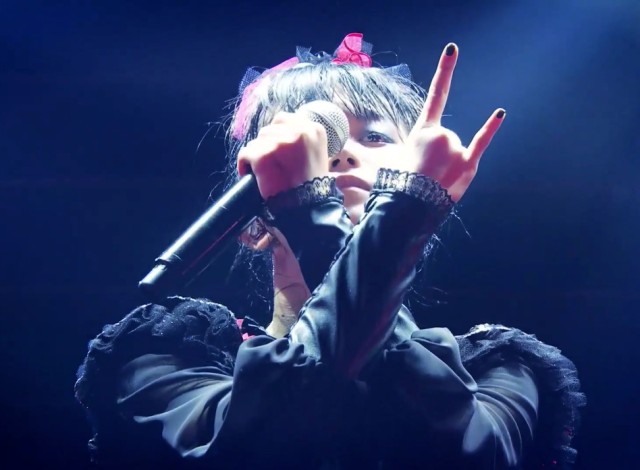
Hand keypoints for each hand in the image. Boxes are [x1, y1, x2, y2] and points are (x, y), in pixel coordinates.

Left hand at [237, 112, 328, 198]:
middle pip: (268, 129)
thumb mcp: (316, 154)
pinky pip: (245, 153)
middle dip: (267, 146)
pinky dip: (245, 165)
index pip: (284, 119)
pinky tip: (253, 176)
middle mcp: (299, 132)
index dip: (277, 136)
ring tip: (265, 172)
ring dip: (257, 156)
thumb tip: (278, 129)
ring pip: (256, 142)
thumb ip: (302, 139)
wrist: (309, 210)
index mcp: (314, 130)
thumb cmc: (312, 187)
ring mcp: (280, 143)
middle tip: (272, 165)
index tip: (278, 152)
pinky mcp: (264, 156)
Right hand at [403, 43, 504, 201]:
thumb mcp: (398, 160)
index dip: (445, 71)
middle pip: (447, 139)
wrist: (411, 205)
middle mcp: (442, 133)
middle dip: (438, 157)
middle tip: (425, 175)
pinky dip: (491, 127)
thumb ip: (413, 150)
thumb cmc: (402, 185)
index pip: (436, 95)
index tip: (453, 50)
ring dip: (448, 167)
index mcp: (422, 131)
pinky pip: (481, 142)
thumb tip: (415, 160)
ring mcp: (456, 147)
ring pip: (457, 151)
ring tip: (435, 182)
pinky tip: (501, 112)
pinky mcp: (468, 163)